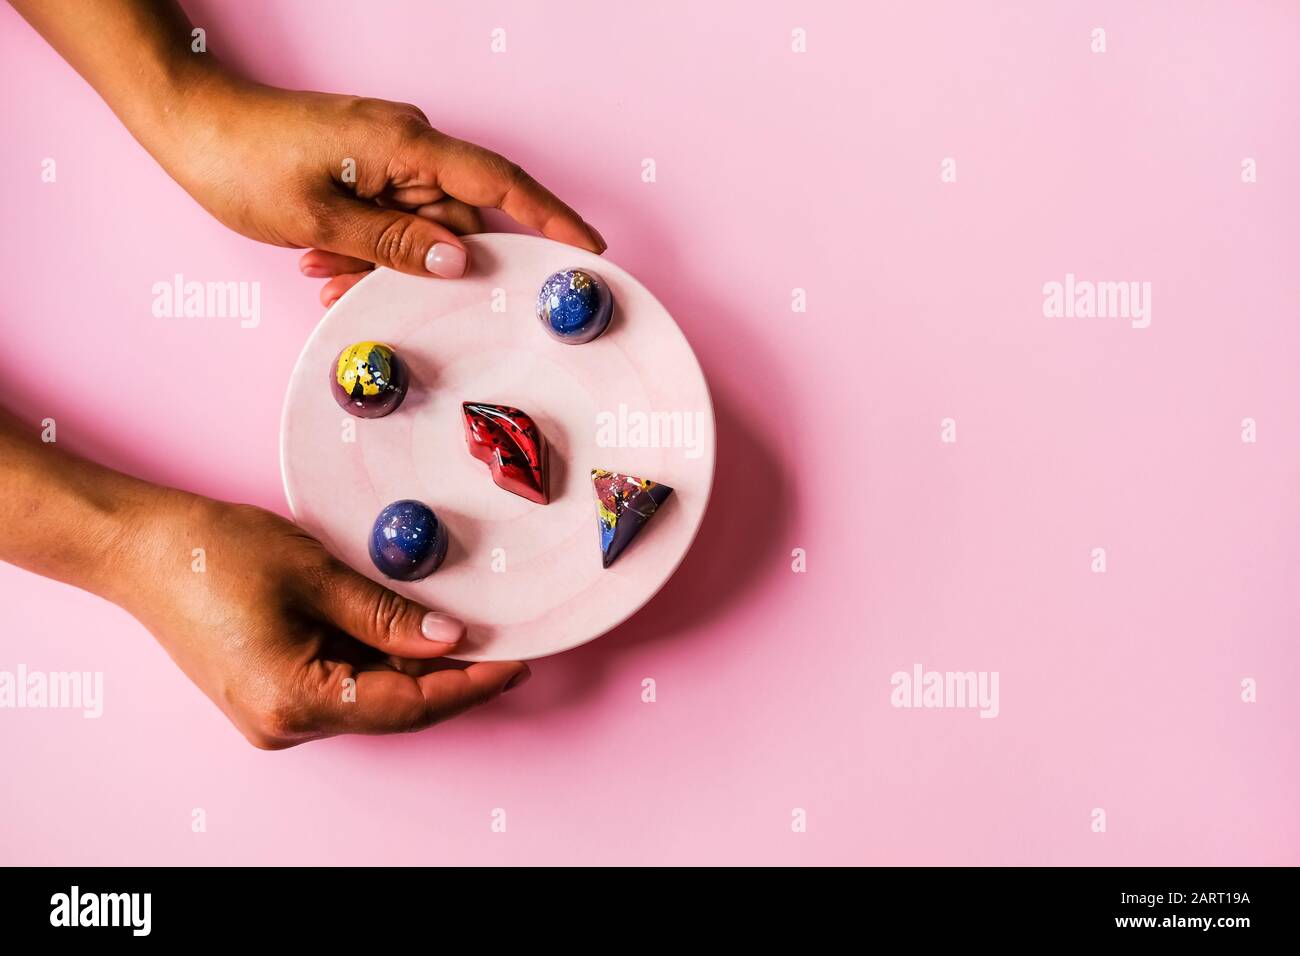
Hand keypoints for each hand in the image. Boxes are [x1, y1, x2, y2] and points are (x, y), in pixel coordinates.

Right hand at [119, 490, 528, 749]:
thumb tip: (452, 637)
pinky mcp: (269, 694)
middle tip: (505, 642)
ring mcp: (274, 714)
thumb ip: (388, 615)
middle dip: (449, 676)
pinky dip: (378, 658)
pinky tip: (405, 628)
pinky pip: (341, 683)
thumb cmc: (215, 554)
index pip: (408, 704)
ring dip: (414, 665)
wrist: (140, 549)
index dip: (469, 685)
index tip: (517, 662)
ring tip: (463, 626)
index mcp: (295, 700)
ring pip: (369, 695)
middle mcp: (284, 723)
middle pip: (393, 706)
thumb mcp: (317, 575)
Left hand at [155, 77, 604, 301]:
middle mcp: (407, 146)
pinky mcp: (365, 168)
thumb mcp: (321, 217)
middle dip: (428, 266)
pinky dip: (368, 250)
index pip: (498, 183)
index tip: (589, 246)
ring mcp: (387, 156)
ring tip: (327, 272)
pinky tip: (324, 263)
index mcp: (406, 144)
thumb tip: (461, 264)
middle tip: (386, 298)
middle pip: (456, 220)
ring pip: (420, 228)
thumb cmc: (243, 160)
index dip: (549, 217)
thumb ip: (396, 244)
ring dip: (385, 263)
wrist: (186, 123)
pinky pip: (391, 220)